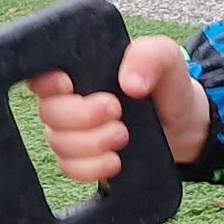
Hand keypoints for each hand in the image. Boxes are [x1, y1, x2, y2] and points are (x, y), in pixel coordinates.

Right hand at [31, 35, 209, 183]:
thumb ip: (150, 56)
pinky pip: (69, 168)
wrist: (182, 125)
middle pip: (48, 112)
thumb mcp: (166, 59)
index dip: (47, 83)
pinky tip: (114, 160)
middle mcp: (70, 101)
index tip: (70, 86)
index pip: (41, 75)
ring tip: (123, 136)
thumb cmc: (166, 86)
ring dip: (91, 143)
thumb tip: (130, 81)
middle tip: (116, 111)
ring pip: (58, 142)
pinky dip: (91, 168)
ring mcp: (74, 132)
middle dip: (81, 116)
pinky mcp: (83, 159)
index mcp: (81, 71)